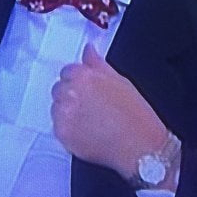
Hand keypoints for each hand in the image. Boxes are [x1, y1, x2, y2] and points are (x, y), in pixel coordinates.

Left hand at [51, 43, 168, 180]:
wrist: (141, 148)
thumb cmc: (135, 115)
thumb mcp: (119, 81)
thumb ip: (97, 63)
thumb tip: (88, 49)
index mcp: (83, 75)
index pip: (67, 71)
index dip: (78, 81)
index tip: (87, 90)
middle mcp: (70, 91)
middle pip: (59, 88)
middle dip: (71, 95)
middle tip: (91, 107)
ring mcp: (64, 112)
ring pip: (56, 107)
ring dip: (67, 112)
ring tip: (91, 121)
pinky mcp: (61, 132)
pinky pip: (57, 127)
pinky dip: (69, 129)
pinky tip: (87, 132)